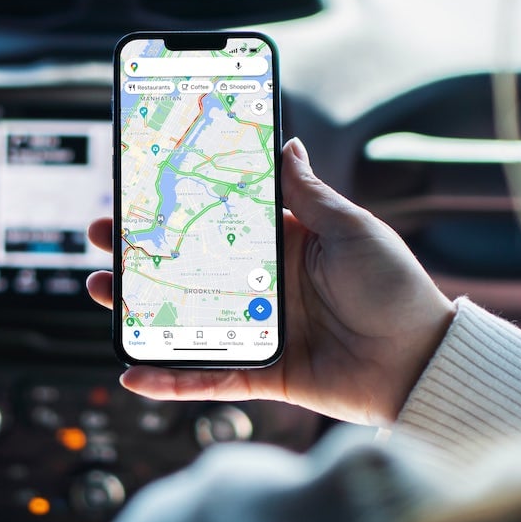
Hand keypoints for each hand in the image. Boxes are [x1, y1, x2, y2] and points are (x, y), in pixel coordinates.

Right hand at [87, 138, 455, 425]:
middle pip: (188, 266)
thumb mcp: (352, 229)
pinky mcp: (264, 372)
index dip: (178, 206)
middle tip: (101, 236)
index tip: (139, 190)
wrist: (422, 362)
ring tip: (98, 289)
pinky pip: (209, 376)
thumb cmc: (395, 288)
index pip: (217, 220)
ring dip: (139, 308)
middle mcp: (264, 286)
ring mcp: (259, 330)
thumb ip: (309, 193)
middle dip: (141, 252)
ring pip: (185, 318)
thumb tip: (286, 142)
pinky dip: (172, 379)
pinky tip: (132, 372)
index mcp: (284, 245)